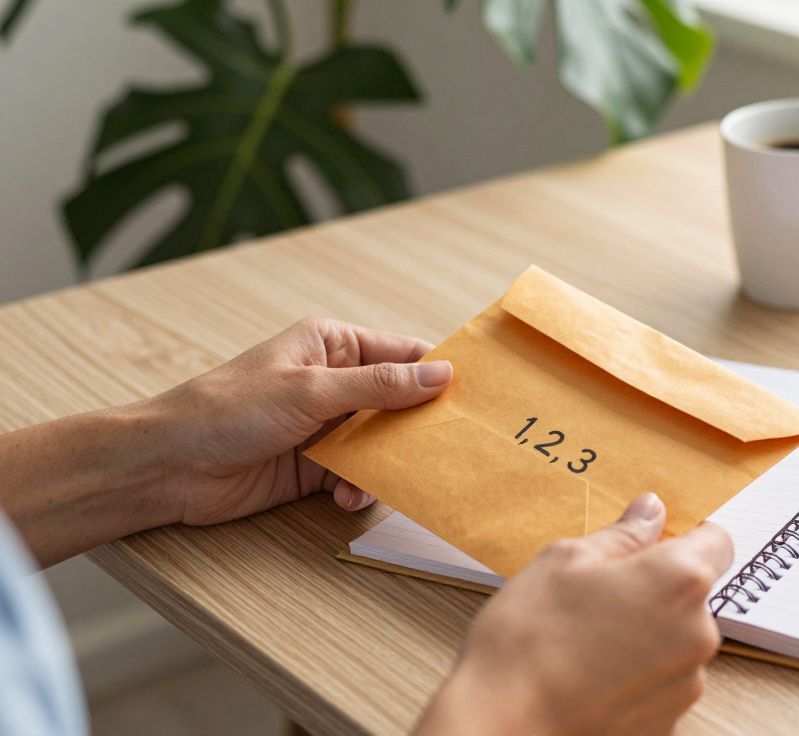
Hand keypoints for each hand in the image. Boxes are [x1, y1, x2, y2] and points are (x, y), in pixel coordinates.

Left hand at [153, 318, 450, 525]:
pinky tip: (347, 495)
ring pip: (383, 443)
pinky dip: (362, 486)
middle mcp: (335, 383)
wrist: (169, 466)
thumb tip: (440, 375)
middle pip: (400, 402)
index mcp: (333, 345)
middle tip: (448, 448)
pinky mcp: (316, 466)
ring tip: (384, 478)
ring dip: (389, 463)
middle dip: (420, 427)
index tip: (474, 398)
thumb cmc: (227, 409)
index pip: (404, 354)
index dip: (439, 374)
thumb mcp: (310, 391)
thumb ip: (379, 386)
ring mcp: (327, 426)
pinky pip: (359, 474)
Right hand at [417, 493, 733, 735]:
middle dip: (657, 591)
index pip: (717, 542)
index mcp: (680, 580)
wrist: (505, 722)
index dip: (688, 538)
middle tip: (600, 594)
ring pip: (677, 642)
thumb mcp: (566, 560)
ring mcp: (687, 684)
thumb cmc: (530, 637)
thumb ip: (622, 535)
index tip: (657, 543)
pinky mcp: (669, 722)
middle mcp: (698, 633)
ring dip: (648, 635)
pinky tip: (592, 674)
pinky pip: (661, 683)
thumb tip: (651, 512)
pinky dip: (637, 675)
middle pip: (693, 597)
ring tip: (589, 640)